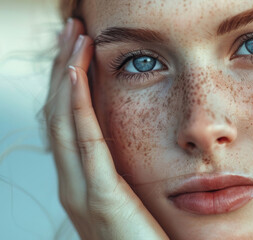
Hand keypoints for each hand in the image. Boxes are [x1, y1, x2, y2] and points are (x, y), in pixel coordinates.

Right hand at [44, 18, 168, 239]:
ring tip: (73, 38)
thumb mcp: (131, 204)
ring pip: (64, 120)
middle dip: (62, 68)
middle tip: (71, 30)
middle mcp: (72, 185)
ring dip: (66, 74)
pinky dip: (76, 104)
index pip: (69, 124)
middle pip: (59, 115)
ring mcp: (80, 191)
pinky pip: (83, 141)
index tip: (78, 50)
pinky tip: (75, 74)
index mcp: (82, 185)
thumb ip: (123, 179)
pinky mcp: (99, 197)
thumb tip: (129, 153)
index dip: (68, 84)